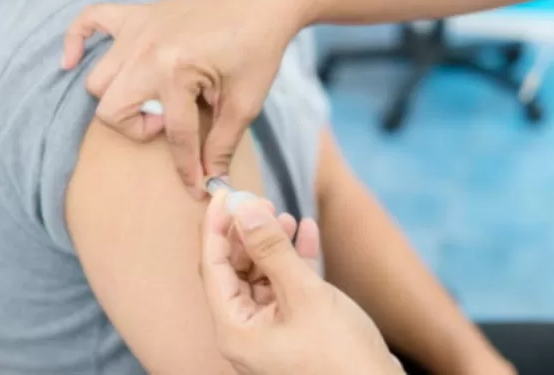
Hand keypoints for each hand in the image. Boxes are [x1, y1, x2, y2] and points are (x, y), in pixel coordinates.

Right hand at [61, 0, 302, 198]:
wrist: (260, 3)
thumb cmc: (257, 49)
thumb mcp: (245, 103)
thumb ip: (222, 143)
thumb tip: (214, 180)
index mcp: (175, 72)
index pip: (173, 135)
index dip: (187, 168)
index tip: (195, 188)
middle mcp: (146, 52)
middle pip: (110, 109)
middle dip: (137, 128)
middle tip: (169, 123)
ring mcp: (137, 31)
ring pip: (98, 79)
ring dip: (119, 98)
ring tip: (152, 98)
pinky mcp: (136, 16)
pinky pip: (88, 22)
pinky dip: (76, 41)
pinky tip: (72, 62)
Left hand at [200, 191, 403, 374]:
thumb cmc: (341, 358)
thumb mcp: (305, 295)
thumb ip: (271, 250)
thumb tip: (244, 211)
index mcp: (235, 329)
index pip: (213, 267)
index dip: (216, 227)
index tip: (225, 194)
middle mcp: (246, 331)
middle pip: (236, 270)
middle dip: (248, 234)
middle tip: (261, 202)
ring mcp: (270, 331)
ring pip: (262, 275)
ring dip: (272, 244)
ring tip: (286, 216)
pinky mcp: (294, 328)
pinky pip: (286, 286)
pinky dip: (295, 260)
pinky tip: (307, 233)